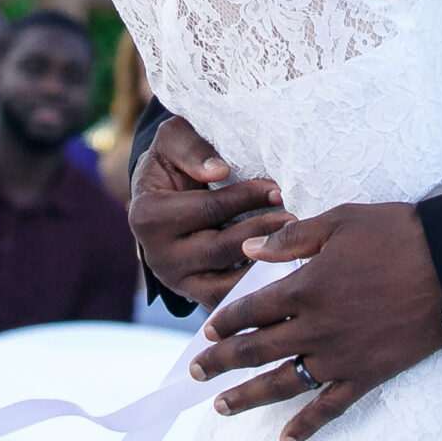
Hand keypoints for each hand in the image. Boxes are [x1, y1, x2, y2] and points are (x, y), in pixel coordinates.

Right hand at [130, 116, 290, 309]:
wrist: (162, 195)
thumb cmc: (173, 161)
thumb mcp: (172, 140)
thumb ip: (191, 147)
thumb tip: (218, 169)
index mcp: (147, 215)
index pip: (208, 209)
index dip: (246, 197)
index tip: (279, 189)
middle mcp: (157, 255)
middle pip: (219, 249)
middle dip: (261, 231)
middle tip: (294, 218)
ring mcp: (177, 281)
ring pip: (224, 285)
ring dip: (262, 266)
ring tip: (293, 246)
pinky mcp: (195, 296)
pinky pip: (228, 301)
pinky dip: (256, 290)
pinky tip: (283, 270)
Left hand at [190, 203, 441, 440]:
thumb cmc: (396, 234)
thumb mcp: (339, 221)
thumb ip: (290, 239)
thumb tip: (249, 248)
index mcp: (304, 288)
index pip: (251, 310)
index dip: (226, 321)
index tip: (209, 332)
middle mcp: (315, 328)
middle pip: (256, 351)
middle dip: (222, 362)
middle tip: (197, 372)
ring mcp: (339, 356)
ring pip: (283, 383)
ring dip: (249, 397)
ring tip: (222, 407)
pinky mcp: (366, 375)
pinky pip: (330, 408)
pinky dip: (307, 425)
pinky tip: (288, 438)